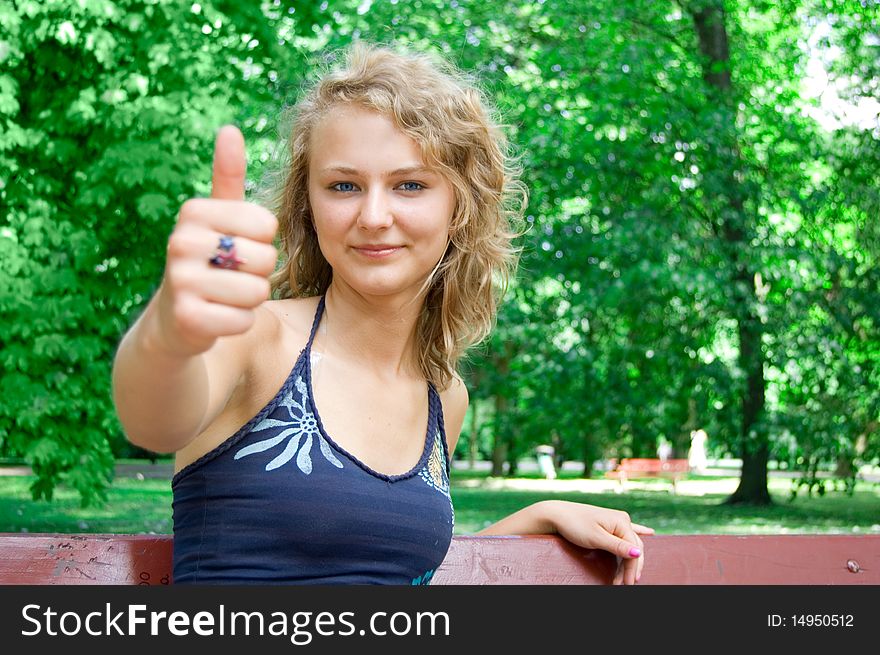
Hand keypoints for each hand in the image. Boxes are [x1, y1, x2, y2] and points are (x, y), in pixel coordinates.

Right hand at [153, 125, 278, 356]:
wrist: (173, 319)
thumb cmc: (207, 262)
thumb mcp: (215, 218)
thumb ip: (227, 176)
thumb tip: (230, 129)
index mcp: (194, 212)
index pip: (267, 224)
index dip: (262, 241)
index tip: (235, 247)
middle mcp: (181, 242)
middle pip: (265, 258)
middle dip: (258, 273)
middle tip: (229, 276)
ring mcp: (180, 281)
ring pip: (257, 292)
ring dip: (249, 300)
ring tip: (223, 296)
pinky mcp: (188, 318)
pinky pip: (244, 319)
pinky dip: (238, 322)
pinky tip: (216, 317)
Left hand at [543, 500, 653, 584]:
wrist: (557, 514)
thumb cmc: (575, 524)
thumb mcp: (596, 538)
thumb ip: (618, 546)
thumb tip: (638, 553)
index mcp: (622, 521)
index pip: (634, 549)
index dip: (632, 568)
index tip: (627, 584)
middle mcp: (622, 519)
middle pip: (633, 548)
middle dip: (630, 568)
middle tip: (624, 585)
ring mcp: (615, 520)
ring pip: (628, 544)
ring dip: (627, 562)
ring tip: (623, 578)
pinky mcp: (608, 522)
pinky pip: (626, 532)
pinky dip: (638, 534)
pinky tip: (649, 533)